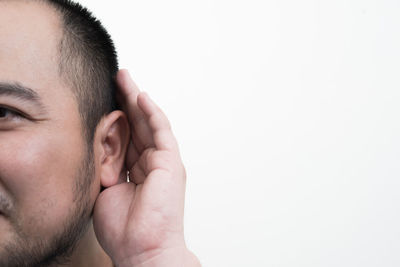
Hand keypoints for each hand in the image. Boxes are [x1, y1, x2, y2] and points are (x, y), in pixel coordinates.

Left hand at [93, 70, 199, 265]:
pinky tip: (140, 96)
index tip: (104, 98)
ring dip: (136, 99)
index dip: (117, 115)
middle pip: (138, 124)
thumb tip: (100, 146)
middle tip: (116, 78)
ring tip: (124, 77)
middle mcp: (152, 163)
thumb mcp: (106, 189)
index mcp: (138, 170)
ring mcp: (163, 161)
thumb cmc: (126, 229)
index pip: (128, 136)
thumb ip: (106, 165)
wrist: (142, 249)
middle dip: (126, 100)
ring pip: (149, 123)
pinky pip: (161, 131)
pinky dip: (152, 112)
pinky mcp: (170, 162)